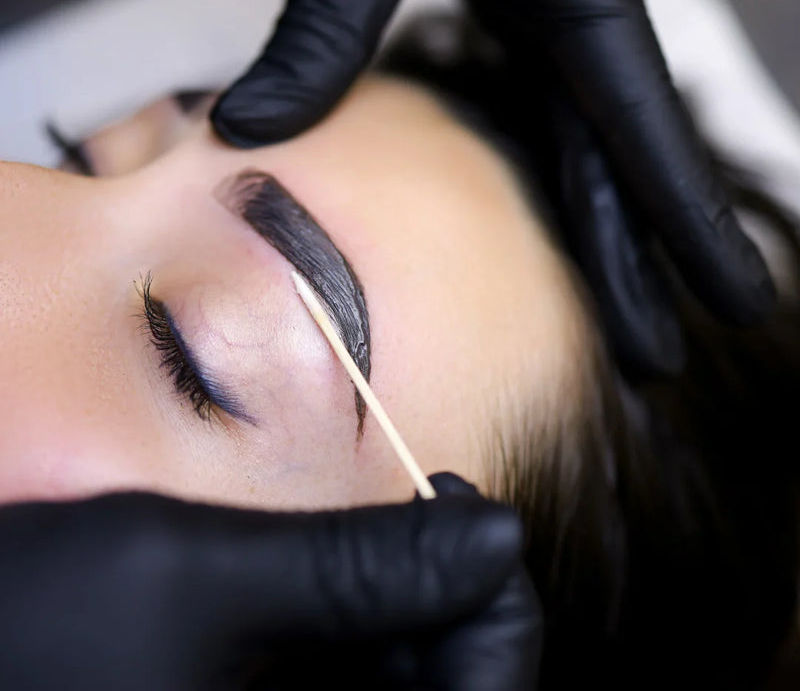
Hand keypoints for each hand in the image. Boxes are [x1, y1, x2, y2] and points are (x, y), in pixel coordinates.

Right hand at [0, 473, 540, 690]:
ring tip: (373, 534)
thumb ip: (357, 564)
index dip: (499, 608)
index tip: (461, 510)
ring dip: (402, 615)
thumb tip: (498, 531)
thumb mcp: (197, 576)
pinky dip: (355, 639)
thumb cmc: (29, 631)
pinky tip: (329, 582)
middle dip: (449, 601)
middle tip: (422, 507)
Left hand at [210, 0, 773, 375]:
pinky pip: (549, 116)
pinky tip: (558, 217)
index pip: (650, 146)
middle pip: (622, 175)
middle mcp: (581, 27)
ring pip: (591, 156)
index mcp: (581, 5)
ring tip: (623, 317)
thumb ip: (321, 29)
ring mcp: (554, 21)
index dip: (692, 234)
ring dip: (607, 242)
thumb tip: (243, 131)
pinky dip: (561, 180)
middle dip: (643, 273)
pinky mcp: (518, 10)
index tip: (739, 306)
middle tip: (659, 364)